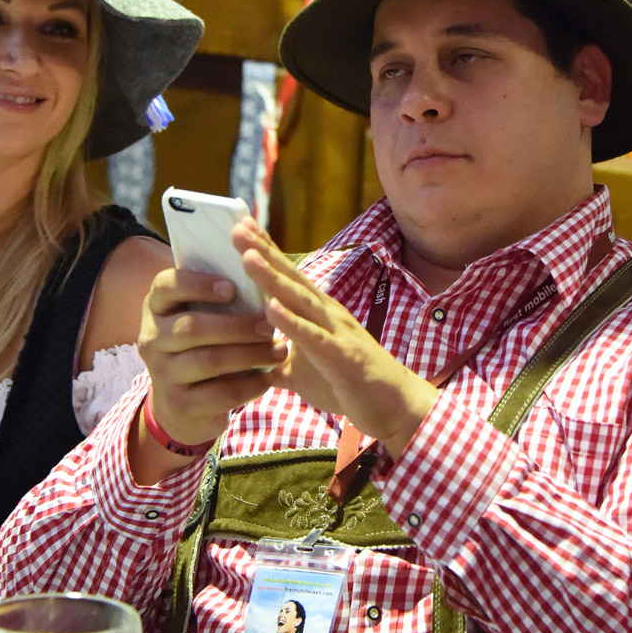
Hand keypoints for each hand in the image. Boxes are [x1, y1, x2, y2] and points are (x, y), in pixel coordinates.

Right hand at [137, 265, 288, 451]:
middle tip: (272, 325)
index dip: (197, 284)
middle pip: (193, 328)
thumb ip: (220, 294)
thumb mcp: (201, 317)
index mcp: (157, 308)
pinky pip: (220, 393)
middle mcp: (152, 338)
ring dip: (250, 354)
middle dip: (238, 326)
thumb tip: (256, 251)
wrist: (181, 407)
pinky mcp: (179, 403)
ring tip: (279, 350)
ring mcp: (162, 373)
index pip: (166, 286)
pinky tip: (269, 378)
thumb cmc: (201, 347)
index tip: (232, 287)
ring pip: (210, 361)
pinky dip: (249, 384)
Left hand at [232, 220, 438, 457]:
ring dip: (273, 278)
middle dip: (263, 253)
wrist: (394, 406)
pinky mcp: (342, 357)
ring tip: (248, 258)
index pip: (287, 277)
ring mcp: (336, 332)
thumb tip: (250, 366)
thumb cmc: (349, 384)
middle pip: (291, 278)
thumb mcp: (303, 373)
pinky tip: (271, 308)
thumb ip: (278, 364)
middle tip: (237, 228)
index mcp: (316, 314)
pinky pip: (314, 338)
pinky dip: (292, 323)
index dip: (265, 252)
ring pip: (300, 301)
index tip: (240, 226)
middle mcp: (326, 314)